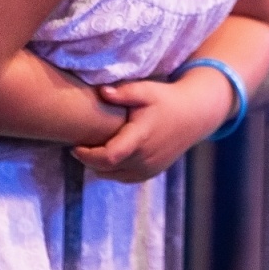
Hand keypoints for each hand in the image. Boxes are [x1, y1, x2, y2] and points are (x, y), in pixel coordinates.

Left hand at [70, 68, 235, 182]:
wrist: (194, 116)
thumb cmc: (166, 100)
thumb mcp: (146, 90)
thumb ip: (124, 92)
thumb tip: (101, 91)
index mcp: (141, 138)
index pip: (108, 157)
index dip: (87, 155)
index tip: (74, 145)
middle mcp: (145, 159)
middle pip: (106, 169)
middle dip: (88, 159)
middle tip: (79, 144)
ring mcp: (149, 169)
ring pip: (112, 176)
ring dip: (99, 166)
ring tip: (92, 148)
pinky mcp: (151, 173)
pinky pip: (123, 178)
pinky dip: (112, 170)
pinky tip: (107, 155)